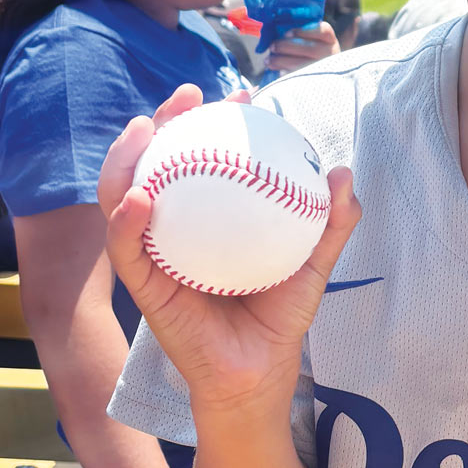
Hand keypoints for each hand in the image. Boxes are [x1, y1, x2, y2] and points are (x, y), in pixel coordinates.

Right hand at [97, 84, 360, 405]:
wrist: (260, 374)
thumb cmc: (279, 317)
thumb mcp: (313, 263)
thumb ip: (330, 222)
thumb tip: (343, 173)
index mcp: (211, 218)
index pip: (201, 158)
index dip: (211, 121)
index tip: (238, 93)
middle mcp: (177, 230)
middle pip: (156, 164)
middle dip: (163, 122)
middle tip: (188, 96)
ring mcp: (156, 256)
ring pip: (123, 197)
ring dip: (126, 158)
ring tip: (144, 129)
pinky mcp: (144, 288)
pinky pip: (127, 250)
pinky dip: (127, 222)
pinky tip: (141, 197)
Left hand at [266, 21, 339, 73]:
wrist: (322, 74)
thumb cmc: (310, 52)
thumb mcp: (312, 40)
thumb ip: (299, 35)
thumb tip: (278, 32)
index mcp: (329, 39)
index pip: (322, 31)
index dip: (304, 31)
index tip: (287, 33)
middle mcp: (330, 53)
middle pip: (310, 48)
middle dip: (286, 46)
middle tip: (272, 47)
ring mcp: (325, 68)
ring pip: (302, 64)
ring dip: (282, 61)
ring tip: (269, 61)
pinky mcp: (317, 81)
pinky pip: (300, 77)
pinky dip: (287, 74)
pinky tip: (278, 72)